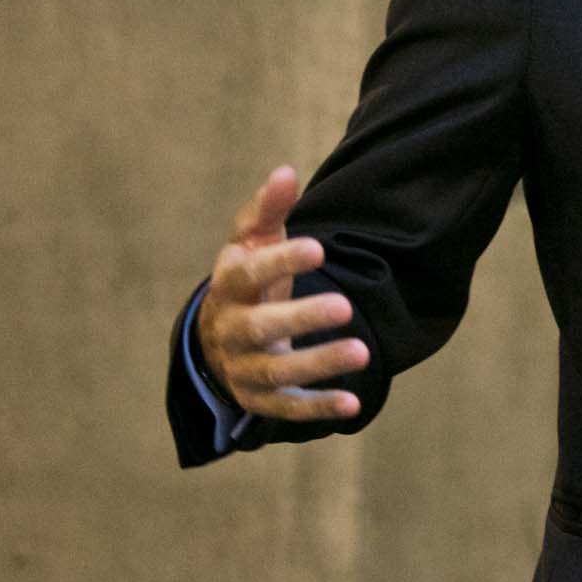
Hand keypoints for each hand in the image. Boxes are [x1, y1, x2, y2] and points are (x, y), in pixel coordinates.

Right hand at [195, 165, 366, 422]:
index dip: (281, 262)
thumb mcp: (251, 242)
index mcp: (230, 287)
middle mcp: (232, 330)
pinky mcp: (260, 399)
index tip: (318, 247)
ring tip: (363, 352)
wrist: (218, 336)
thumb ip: (268, 210)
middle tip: (345, 306)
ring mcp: (243, 368)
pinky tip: (353, 404)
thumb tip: (286, 172)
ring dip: (319, 363)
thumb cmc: (247, 279)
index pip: (249, 274)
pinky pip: (288, 409)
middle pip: (262, 328)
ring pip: (278, 372)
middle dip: (302, 319)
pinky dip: (319, 408)